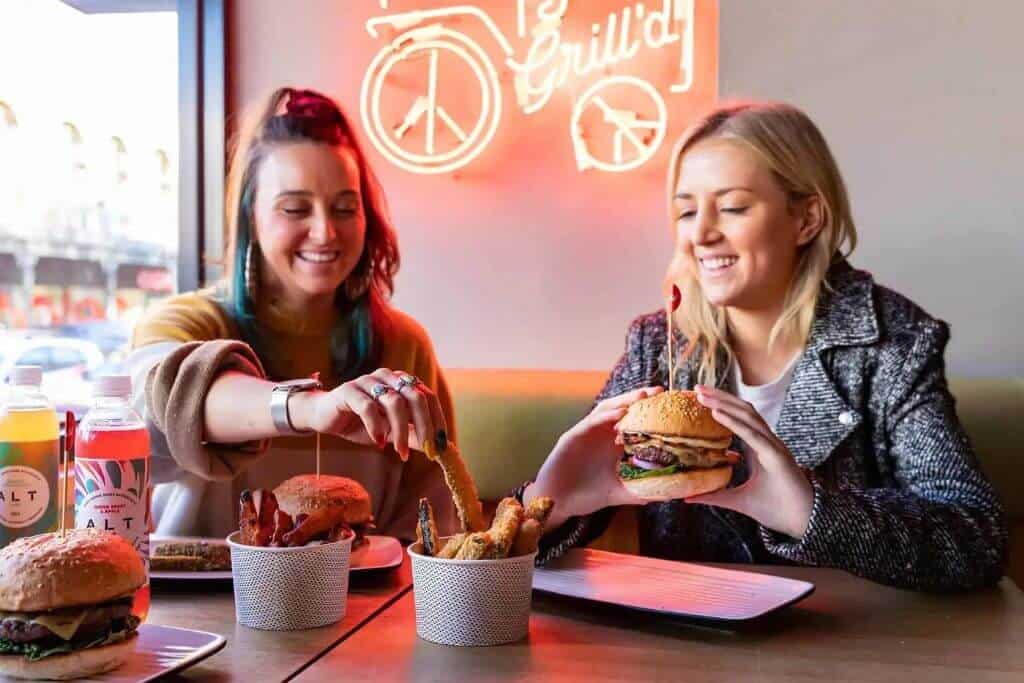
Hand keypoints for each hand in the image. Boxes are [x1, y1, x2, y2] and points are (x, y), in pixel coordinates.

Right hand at [289, 369, 446, 460]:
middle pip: (415, 396)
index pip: (428, 396)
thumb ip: (412, 436)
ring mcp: (367, 381)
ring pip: (394, 402)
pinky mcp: (349, 390)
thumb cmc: (360, 423)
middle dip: (425, 425)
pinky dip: (376, 426)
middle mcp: (387, 377)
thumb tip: (438, 447)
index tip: (441, 444)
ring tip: (400, 453)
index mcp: (401, 382)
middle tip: (428, 450)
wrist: (324, 418)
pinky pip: (367, 406)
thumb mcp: (390, 433)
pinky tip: (378, 442)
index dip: (437, 420)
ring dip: (401, 431)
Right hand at [525, 386, 663, 530]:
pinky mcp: (572, 436)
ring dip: (623, 401)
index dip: (649, 412)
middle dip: (639, 399)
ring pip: (606, 411)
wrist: (558, 503)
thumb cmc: (585, 496)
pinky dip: (605, 416)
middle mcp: (600, 434)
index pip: (633, 422)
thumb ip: (638, 491)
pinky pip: (590, 422)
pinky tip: (619, 413)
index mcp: (612, 444)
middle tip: (658, 391)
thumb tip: (666, 494)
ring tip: (641, 395)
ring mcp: (585, 433)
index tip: (670, 406)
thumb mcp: (618, 493)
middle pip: (622, 410)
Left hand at [687, 385, 813, 538]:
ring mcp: (773, 447)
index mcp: (760, 448)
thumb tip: (688, 496)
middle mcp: (767, 442)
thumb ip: (715, 496)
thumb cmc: (777, 509)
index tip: (700, 397)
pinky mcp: (777, 456)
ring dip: (724, 404)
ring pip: (748, 416)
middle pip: (742, 411)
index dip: (722, 405)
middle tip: (697, 388)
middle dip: (720, 398)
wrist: (804, 522)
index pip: (739, 419)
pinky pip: (753, 435)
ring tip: (703, 396)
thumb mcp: (738, 500)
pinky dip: (734, 423)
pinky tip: (717, 414)